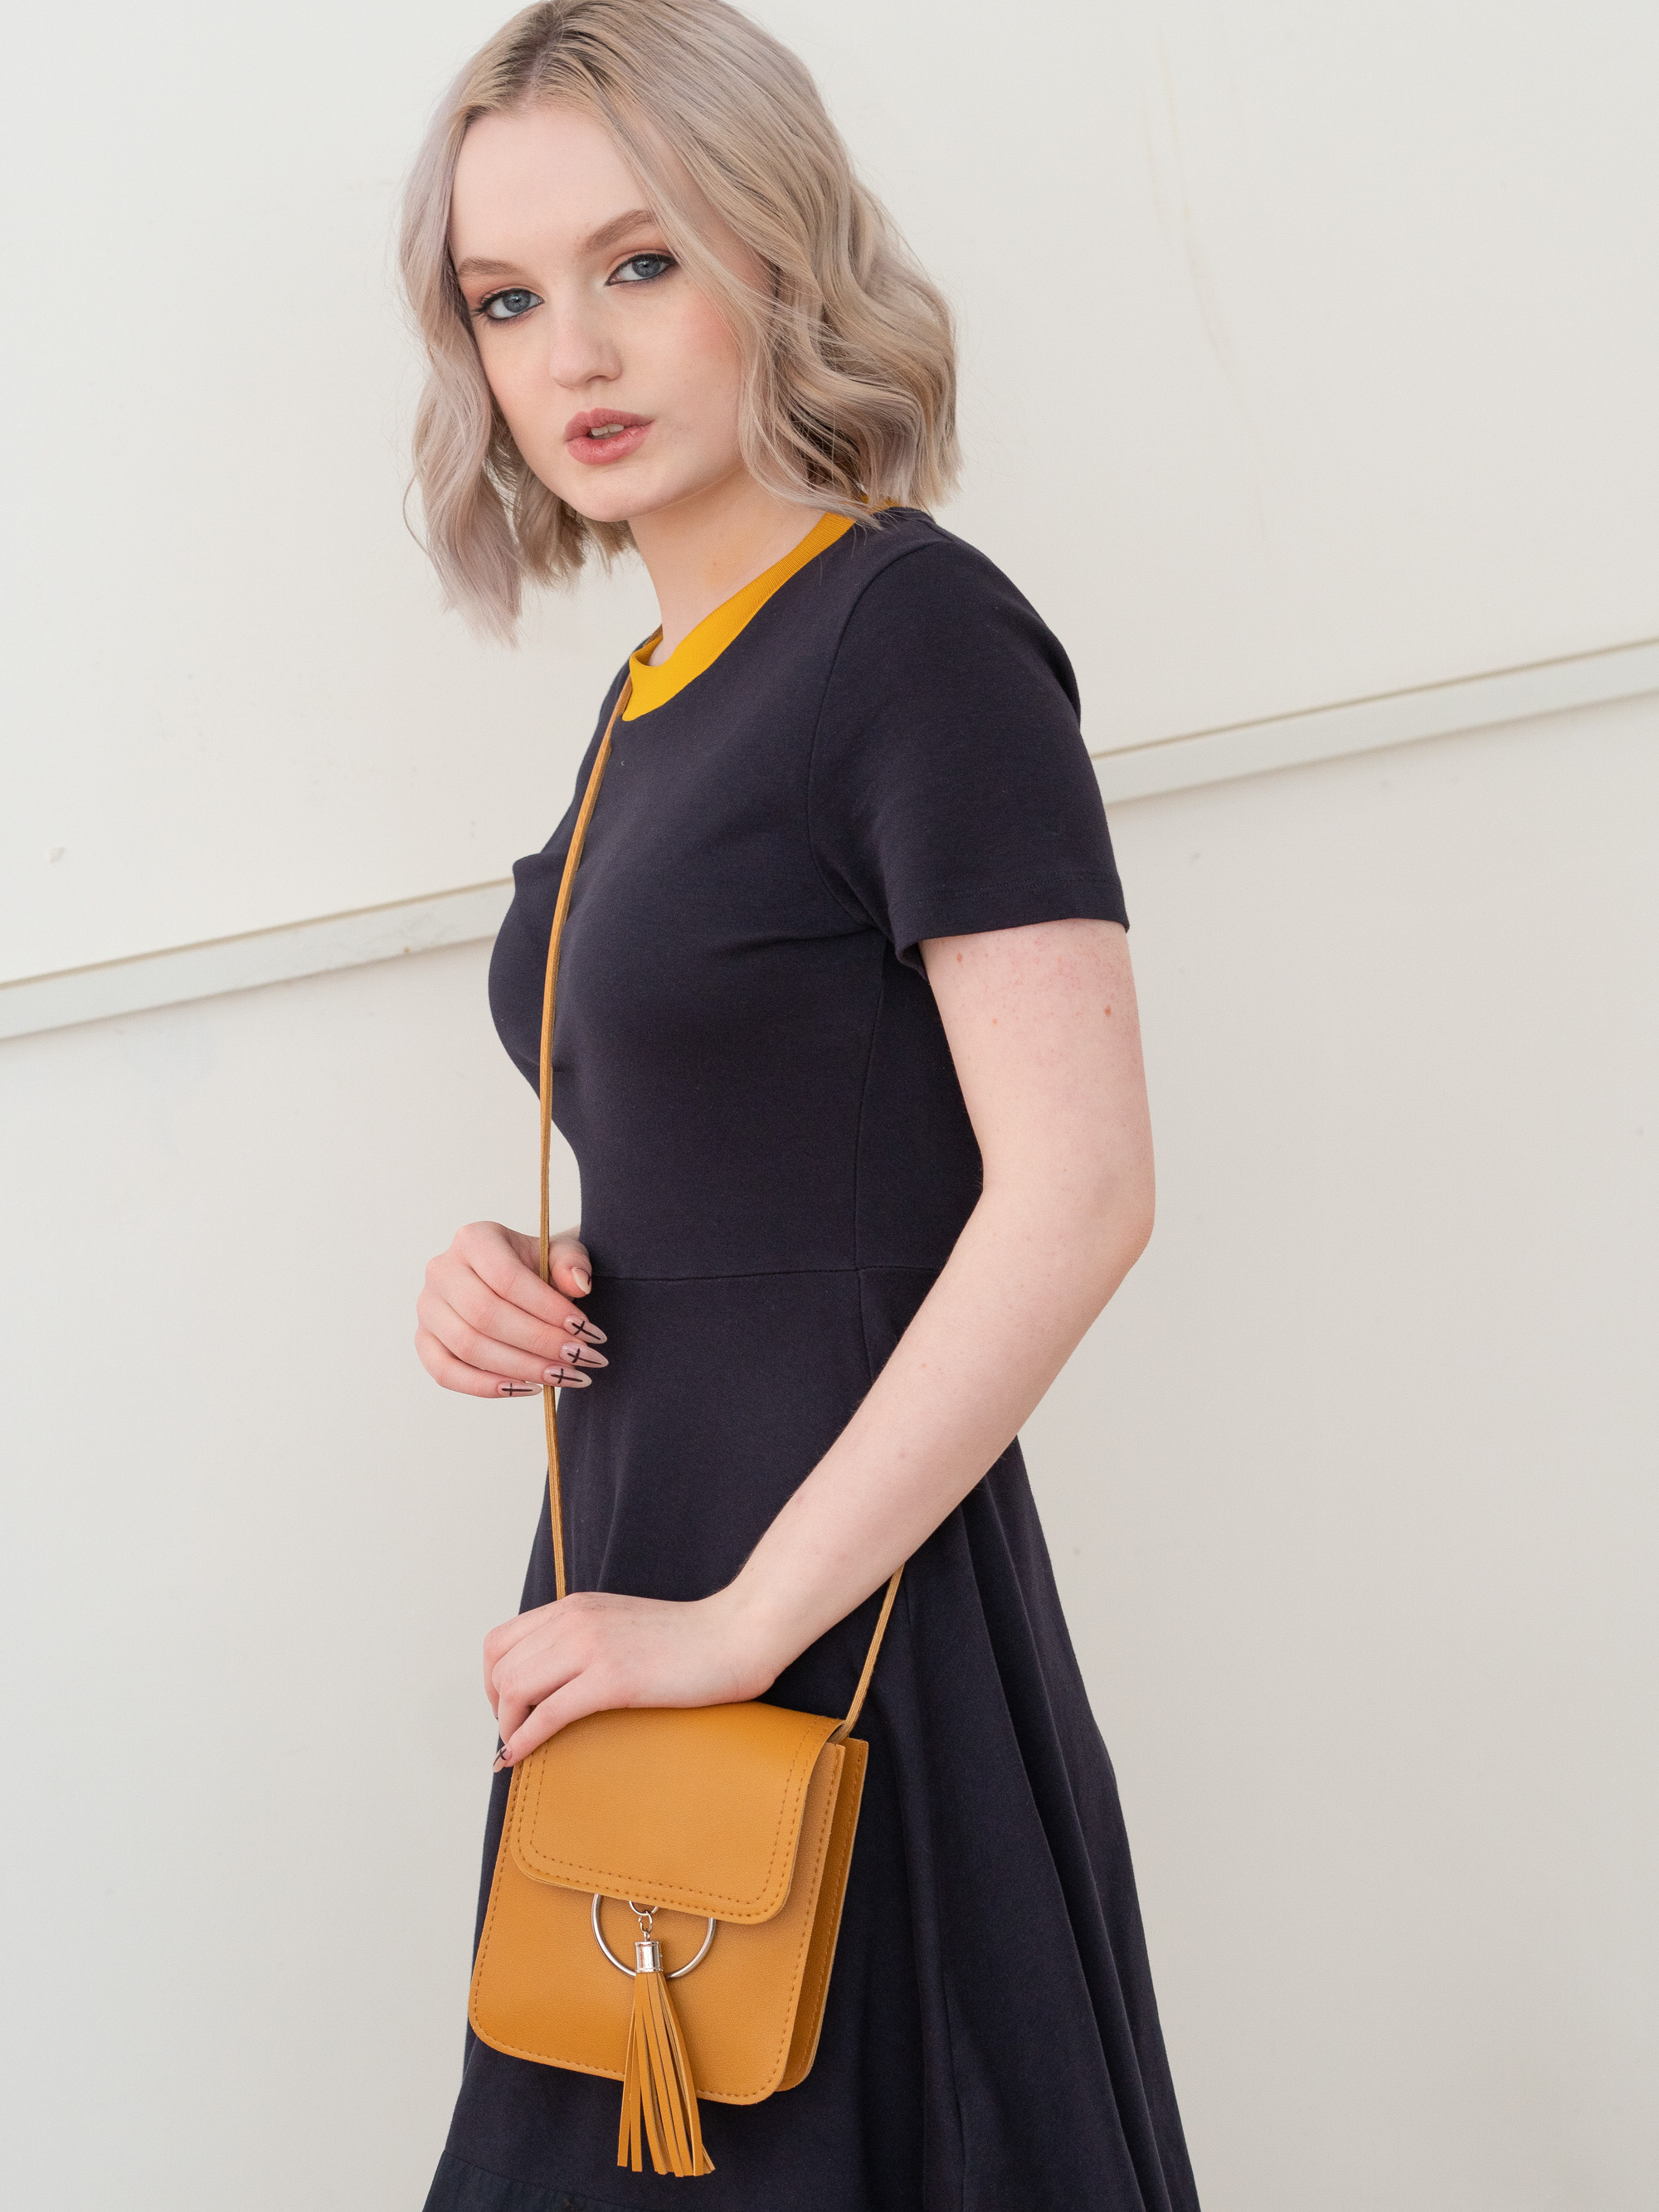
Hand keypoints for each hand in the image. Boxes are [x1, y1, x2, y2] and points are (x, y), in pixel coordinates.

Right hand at [415, 1221, 608, 1397]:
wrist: (514, 1280)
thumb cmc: (537, 1267)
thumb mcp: (560, 1254)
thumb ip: (572, 1262)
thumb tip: (578, 1285)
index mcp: (473, 1239)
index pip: (507, 1278)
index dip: (547, 1308)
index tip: (585, 1330)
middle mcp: (442, 1270)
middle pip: (486, 1315)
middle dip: (539, 1342)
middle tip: (580, 1357)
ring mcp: (428, 1307)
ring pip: (468, 1346)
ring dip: (520, 1367)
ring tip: (561, 1375)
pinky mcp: (424, 1340)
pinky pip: (446, 1372)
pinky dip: (486, 1387)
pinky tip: (527, 1389)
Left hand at [485, 1588, 785, 1766]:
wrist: (737, 1634)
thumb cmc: (690, 1639)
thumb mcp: (623, 1624)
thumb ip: (587, 1640)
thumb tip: (556, 1679)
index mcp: (575, 1607)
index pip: (501, 1640)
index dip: (492, 1681)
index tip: (508, 1708)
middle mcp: (574, 1620)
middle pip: (499, 1667)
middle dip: (496, 1708)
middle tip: (512, 1733)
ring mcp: (591, 1648)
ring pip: (514, 1689)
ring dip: (507, 1726)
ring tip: (518, 1747)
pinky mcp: (611, 1679)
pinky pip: (547, 1714)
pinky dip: (523, 1740)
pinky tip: (520, 1757)